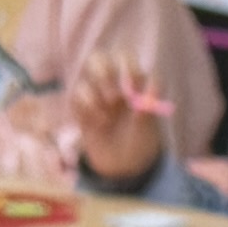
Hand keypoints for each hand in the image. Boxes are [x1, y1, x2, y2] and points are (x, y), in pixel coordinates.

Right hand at [60, 53, 168, 189]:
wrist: (124, 168)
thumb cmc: (141, 143)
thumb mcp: (148, 129)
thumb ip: (148, 109)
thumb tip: (151, 90)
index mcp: (132, 83)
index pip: (126, 59)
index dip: (128, 67)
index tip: (133, 86)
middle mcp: (111, 84)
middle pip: (98, 58)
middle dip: (103, 71)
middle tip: (113, 96)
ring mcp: (94, 96)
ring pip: (85, 78)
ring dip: (96, 94)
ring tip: (108, 116)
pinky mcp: (81, 110)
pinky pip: (76, 96)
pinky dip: (87, 107)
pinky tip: (99, 123)